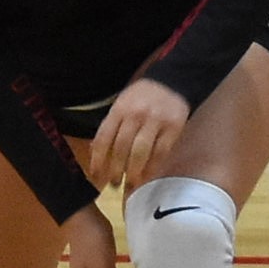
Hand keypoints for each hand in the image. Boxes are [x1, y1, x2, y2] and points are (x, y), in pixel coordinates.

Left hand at [88, 79, 189, 194]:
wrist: (171, 82)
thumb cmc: (141, 98)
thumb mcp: (121, 105)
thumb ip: (110, 126)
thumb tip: (95, 152)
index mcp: (119, 109)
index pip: (104, 138)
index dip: (98, 160)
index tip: (96, 177)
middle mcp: (135, 115)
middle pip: (121, 147)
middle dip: (115, 170)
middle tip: (113, 185)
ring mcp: (155, 121)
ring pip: (140, 152)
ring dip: (133, 173)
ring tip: (130, 185)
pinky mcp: (173, 127)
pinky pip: (161, 152)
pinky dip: (152, 168)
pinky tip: (147, 177)